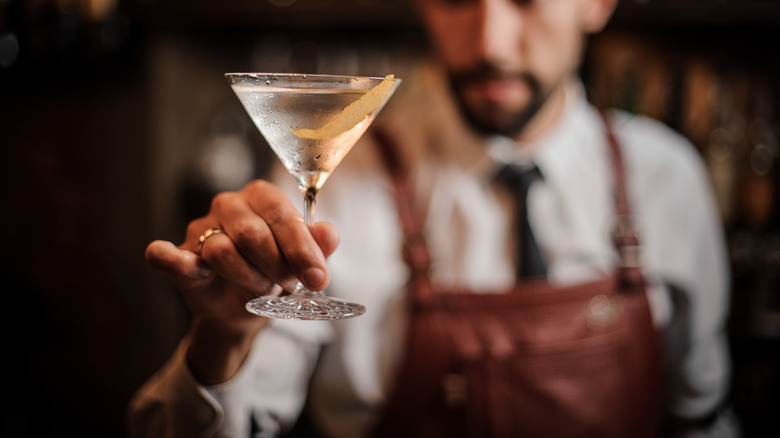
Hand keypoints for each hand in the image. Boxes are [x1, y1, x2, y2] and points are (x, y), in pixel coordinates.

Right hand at [145, 179, 339, 382]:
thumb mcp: (303, 262)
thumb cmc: (275, 273)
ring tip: (262, 289)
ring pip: (221, 251)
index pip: (282, 216)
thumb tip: (329, 234)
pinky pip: (170, 255)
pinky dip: (170, 259)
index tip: (318, 279)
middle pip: (252, 234)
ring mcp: (200, 228)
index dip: (302, 250)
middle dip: (277, 267)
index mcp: (263, 196)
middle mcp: (229, 204)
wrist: (244, 308)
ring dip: (248, 279)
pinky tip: (180, 264)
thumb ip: (318, 247)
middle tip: (290, 286)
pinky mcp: (180, 256)